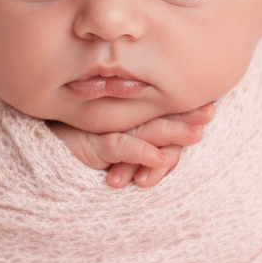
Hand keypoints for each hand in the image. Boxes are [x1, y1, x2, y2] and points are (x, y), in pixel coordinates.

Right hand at [48, 103, 215, 188]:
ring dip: (174, 132)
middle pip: (164, 119)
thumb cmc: (86, 143)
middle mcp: (128, 122)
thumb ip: (143, 148)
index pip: (167, 114)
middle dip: (189, 118)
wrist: (49, 148)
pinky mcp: (97, 145)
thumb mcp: (119, 146)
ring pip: (150, 131)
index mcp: (136, 119)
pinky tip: (161, 156)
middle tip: (211, 112)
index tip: (213, 106)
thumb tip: (172, 154)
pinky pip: (123, 148)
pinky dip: (142, 152)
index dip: (189, 110)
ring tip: (197, 134)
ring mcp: (113, 131)